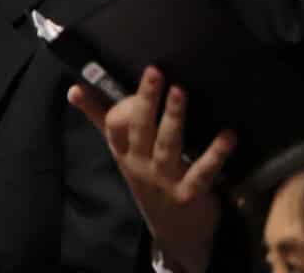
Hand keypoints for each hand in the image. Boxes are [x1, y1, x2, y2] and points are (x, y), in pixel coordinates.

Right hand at [70, 66, 234, 272]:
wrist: (175, 231)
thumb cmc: (149, 179)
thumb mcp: (123, 153)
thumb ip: (102, 119)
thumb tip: (74, 89)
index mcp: (126, 153)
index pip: (114, 126)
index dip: (118, 103)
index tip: (131, 74)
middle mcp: (142, 165)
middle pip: (140, 130)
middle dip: (145, 101)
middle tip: (155, 71)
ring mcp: (165, 179)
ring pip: (167, 145)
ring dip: (173, 118)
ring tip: (180, 91)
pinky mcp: (189, 193)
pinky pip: (203, 171)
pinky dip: (215, 154)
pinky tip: (228, 135)